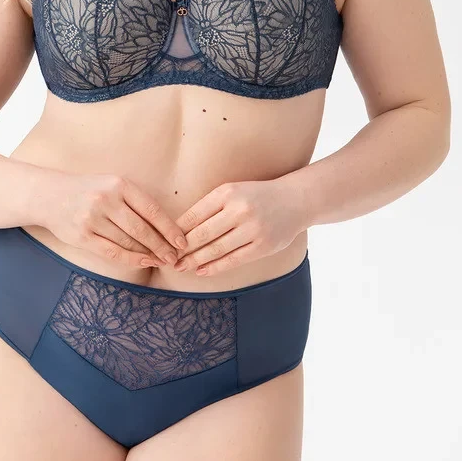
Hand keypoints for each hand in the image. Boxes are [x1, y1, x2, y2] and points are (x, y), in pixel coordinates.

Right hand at [46, 172, 187, 268]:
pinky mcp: (82, 236)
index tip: (182, 241)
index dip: (169, 228)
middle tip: (175, 257)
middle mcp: (105, 200)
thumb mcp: (112, 185)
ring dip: (148, 254)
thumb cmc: (88, 191)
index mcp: (118, 184)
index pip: (151, 209)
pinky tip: (143, 261)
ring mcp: (92, 219)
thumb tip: (166, 227)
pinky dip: (131, 258)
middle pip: (141, 229)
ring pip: (128, 242)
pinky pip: (112, 251)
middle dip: (162, 246)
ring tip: (161, 260)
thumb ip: (135, 201)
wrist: (49, 195)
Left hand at [172, 177, 308, 276]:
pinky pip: (233, 259)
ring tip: (182, 266)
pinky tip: (202, 270)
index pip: (194, 214)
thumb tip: (180, 228)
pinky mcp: (263, 246)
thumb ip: (210, 206)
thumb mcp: (233, 190)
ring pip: (216, 249)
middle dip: (183, 249)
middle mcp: (240, 210)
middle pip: (202, 234)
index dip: (177, 231)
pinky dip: (215, 267)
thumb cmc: (257, 196)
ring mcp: (253, 229)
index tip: (165, 241)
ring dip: (196, 260)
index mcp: (228, 192)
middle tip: (168, 258)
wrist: (295, 200)